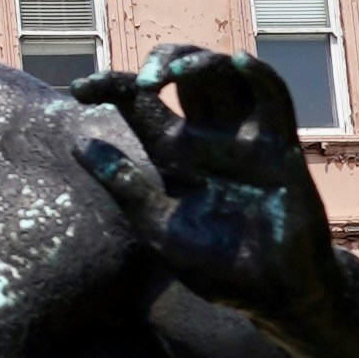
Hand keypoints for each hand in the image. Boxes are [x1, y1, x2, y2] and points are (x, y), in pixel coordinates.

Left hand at [74, 47, 333, 326]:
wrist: (272, 297)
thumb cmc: (219, 268)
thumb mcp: (158, 227)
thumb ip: (124, 186)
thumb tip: (77, 145)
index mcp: (176, 154)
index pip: (141, 103)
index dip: (110, 86)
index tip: (78, 88)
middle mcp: (209, 138)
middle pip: (187, 76)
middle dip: (162, 61)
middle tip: (141, 81)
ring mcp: (246, 139)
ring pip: (226, 76)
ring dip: (201, 61)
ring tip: (174, 72)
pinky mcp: (280, 149)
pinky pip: (275, 99)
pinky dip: (260, 74)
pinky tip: (239, 60)